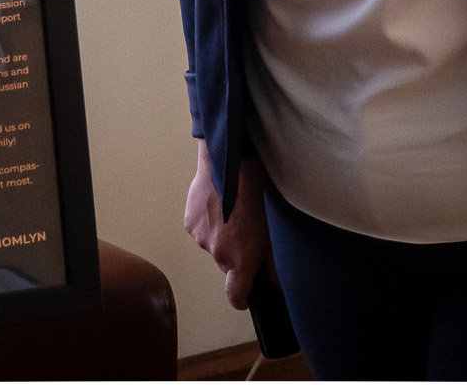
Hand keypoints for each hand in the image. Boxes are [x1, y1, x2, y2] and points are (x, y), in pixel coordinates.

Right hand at [183, 139, 272, 309]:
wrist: (230, 167)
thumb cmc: (255, 195)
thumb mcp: (272, 231)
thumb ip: (273, 262)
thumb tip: (276, 281)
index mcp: (240, 261)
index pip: (236, 295)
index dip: (241, 299)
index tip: (244, 299)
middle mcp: (218, 255)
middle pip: (226, 264)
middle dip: (234, 254)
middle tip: (245, 231)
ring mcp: (201, 239)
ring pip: (213, 245)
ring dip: (221, 235)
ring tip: (231, 211)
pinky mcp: (190, 223)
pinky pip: (201, 229)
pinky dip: (209, 222)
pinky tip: (218, 204)